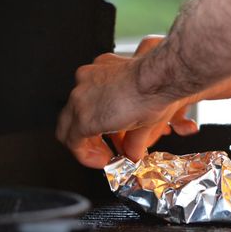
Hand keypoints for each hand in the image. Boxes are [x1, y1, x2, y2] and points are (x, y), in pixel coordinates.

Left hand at [56, 35, 230, 168]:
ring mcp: (81, 96)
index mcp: (102, 71)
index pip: (90, 101)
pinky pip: (73, 142)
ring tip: (106, 157)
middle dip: (92, 136)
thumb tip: (134, 154)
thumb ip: (134, 135)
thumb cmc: (160, 84)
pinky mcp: (82, 116)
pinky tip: (103, 160)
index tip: (110, 137)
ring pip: (71, 127)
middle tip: (106, 150)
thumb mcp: (145, 111)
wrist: (159, 78)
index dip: (99, 123)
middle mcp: (87, 80)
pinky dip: (85, 155)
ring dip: (89, 145)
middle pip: (77, 113)